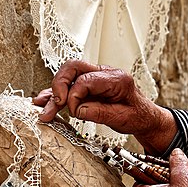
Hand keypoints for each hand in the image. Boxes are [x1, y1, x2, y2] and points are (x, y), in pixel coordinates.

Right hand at [33, 60, 177, 153]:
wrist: (145, 117)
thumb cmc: (138, 117)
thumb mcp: (121, 119)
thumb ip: (98, 113)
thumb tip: (76, 109)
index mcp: (116, 79)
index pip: (86, 80)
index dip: (74, 96)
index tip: (72, 111)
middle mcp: (105, 73)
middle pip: (74, 67)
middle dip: (59, 84)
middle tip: (54, 102)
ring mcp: (96, 78)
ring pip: (69, 77)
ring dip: (54, 92)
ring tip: (42, 107)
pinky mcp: (90, 86)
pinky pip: (71, 86)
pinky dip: (57, 94)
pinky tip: (45, 100)